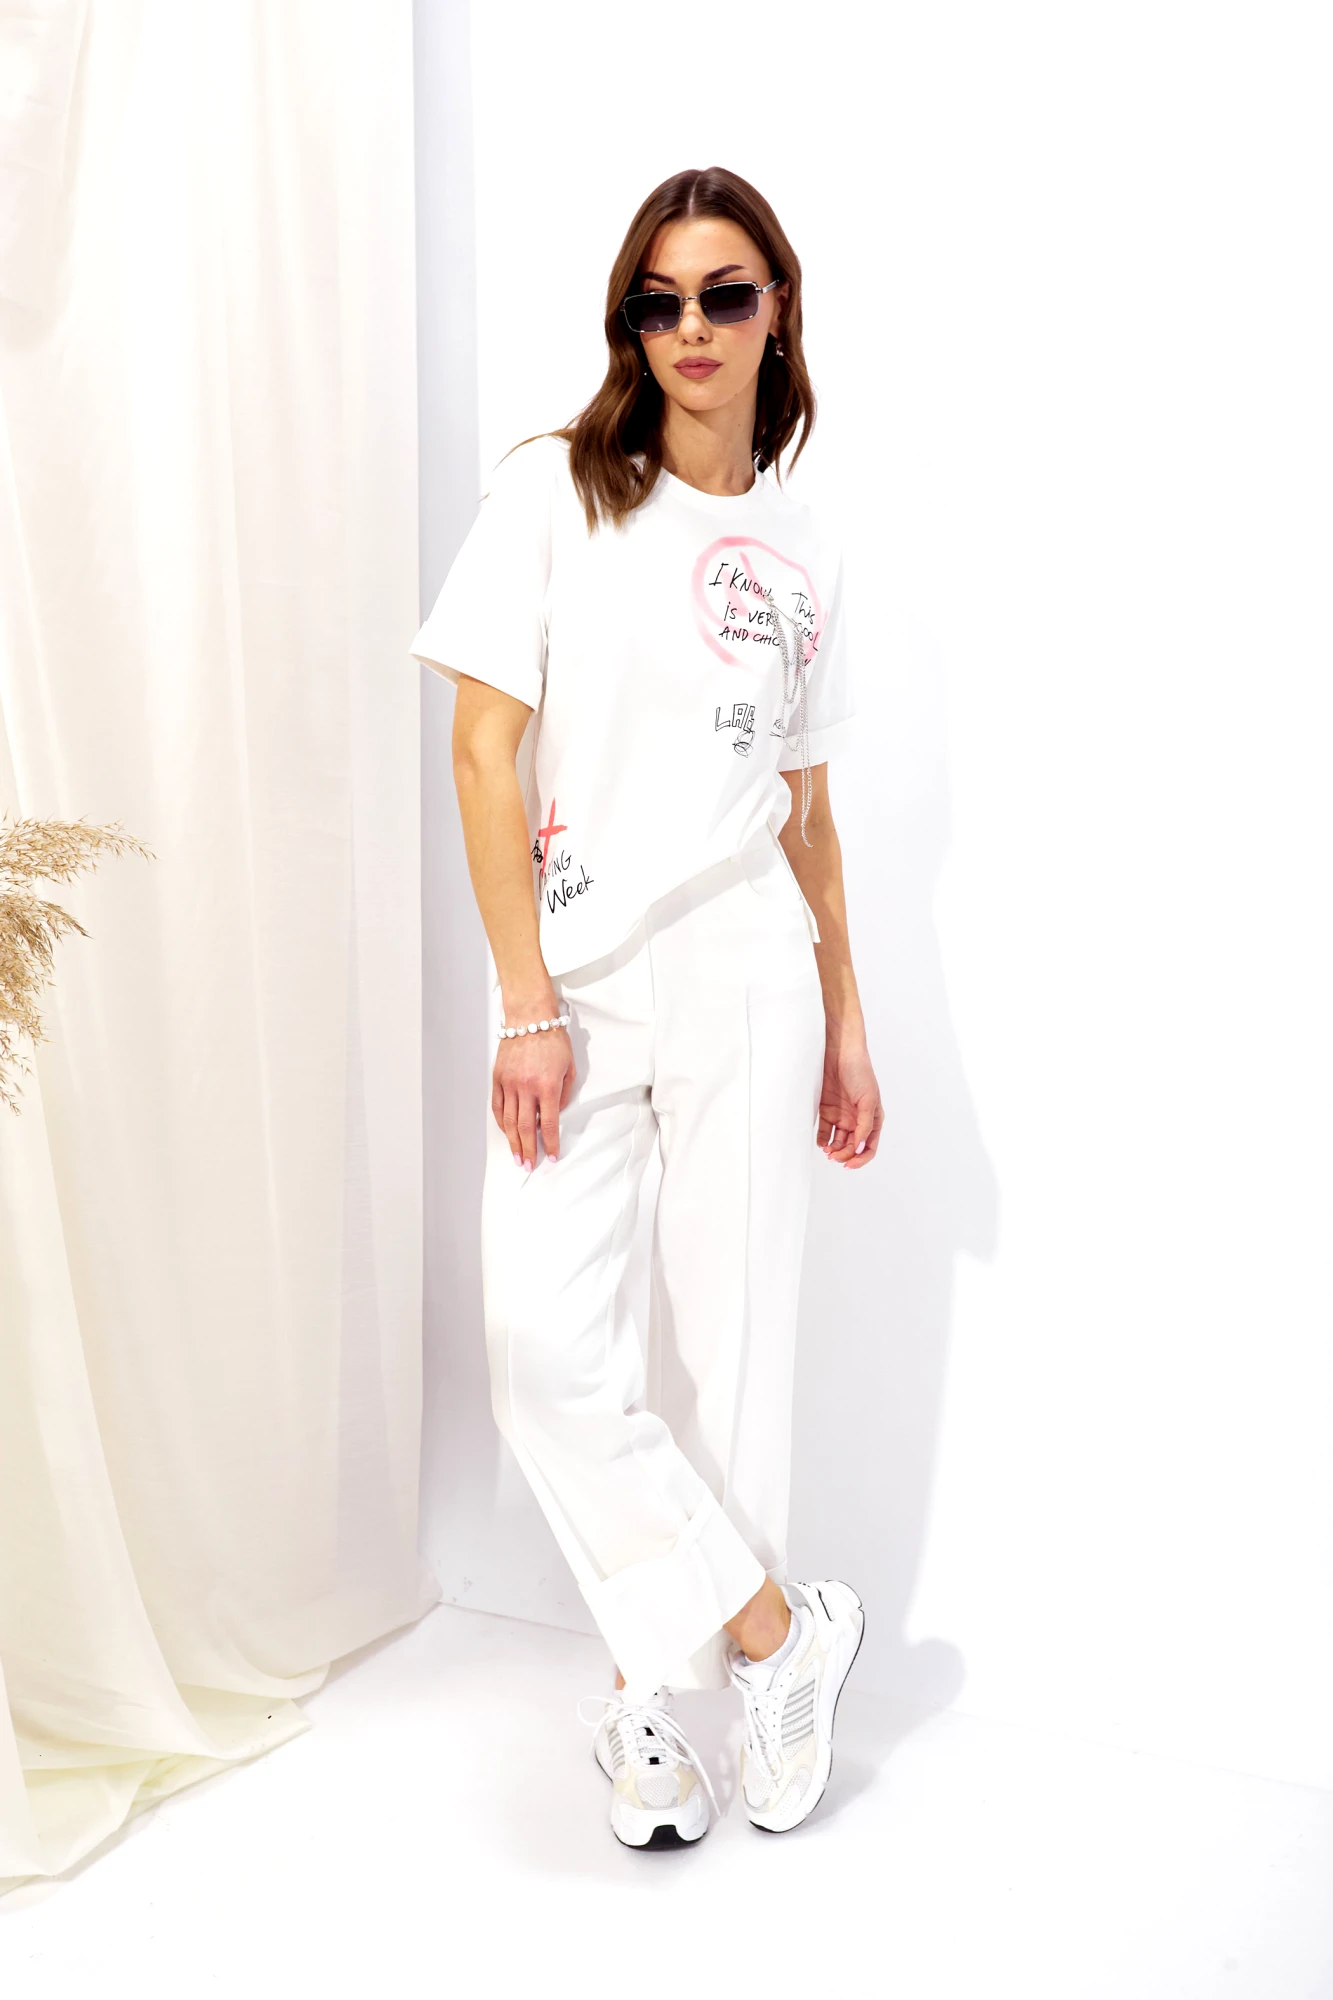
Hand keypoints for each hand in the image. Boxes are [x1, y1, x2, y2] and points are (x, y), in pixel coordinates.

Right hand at [493, 1006, 574, 1169]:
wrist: (530, 1018)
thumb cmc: (552, 1039)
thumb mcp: (569, 1067)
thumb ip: (564, 1093)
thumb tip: (554, 1114)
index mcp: (547, 1086)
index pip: (549, 1124)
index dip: (551, 1143)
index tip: (551, 1156)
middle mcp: (526, 1087)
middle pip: (526, 1128)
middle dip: (528, 1150)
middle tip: (529, 1165)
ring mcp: (509, 1083)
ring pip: (510, 1121)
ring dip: (513, 1142)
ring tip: (517, 1157)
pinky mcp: (498, 1078)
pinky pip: (498, 1106)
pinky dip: (502, 1122)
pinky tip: (506, 1133)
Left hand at [818, 1033, 881, 1168]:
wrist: (840, 1053)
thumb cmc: (860, 1073)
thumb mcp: (868, 1100)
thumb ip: (864, 1125)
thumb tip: (859, 1148)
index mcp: (872, 1119)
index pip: (869, 1147)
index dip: (861, 1159)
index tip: (849, 1164)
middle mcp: (857, 1120)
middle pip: (852, 1147)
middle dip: (845, 1156)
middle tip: (835, 1158)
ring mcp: (842, 1116)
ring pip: (838, 1142)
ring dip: (834, 1150)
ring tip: (828, 1152)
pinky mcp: (827, 1110)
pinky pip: (824, 1131)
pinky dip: (822, 1140)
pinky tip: (821, 1143)